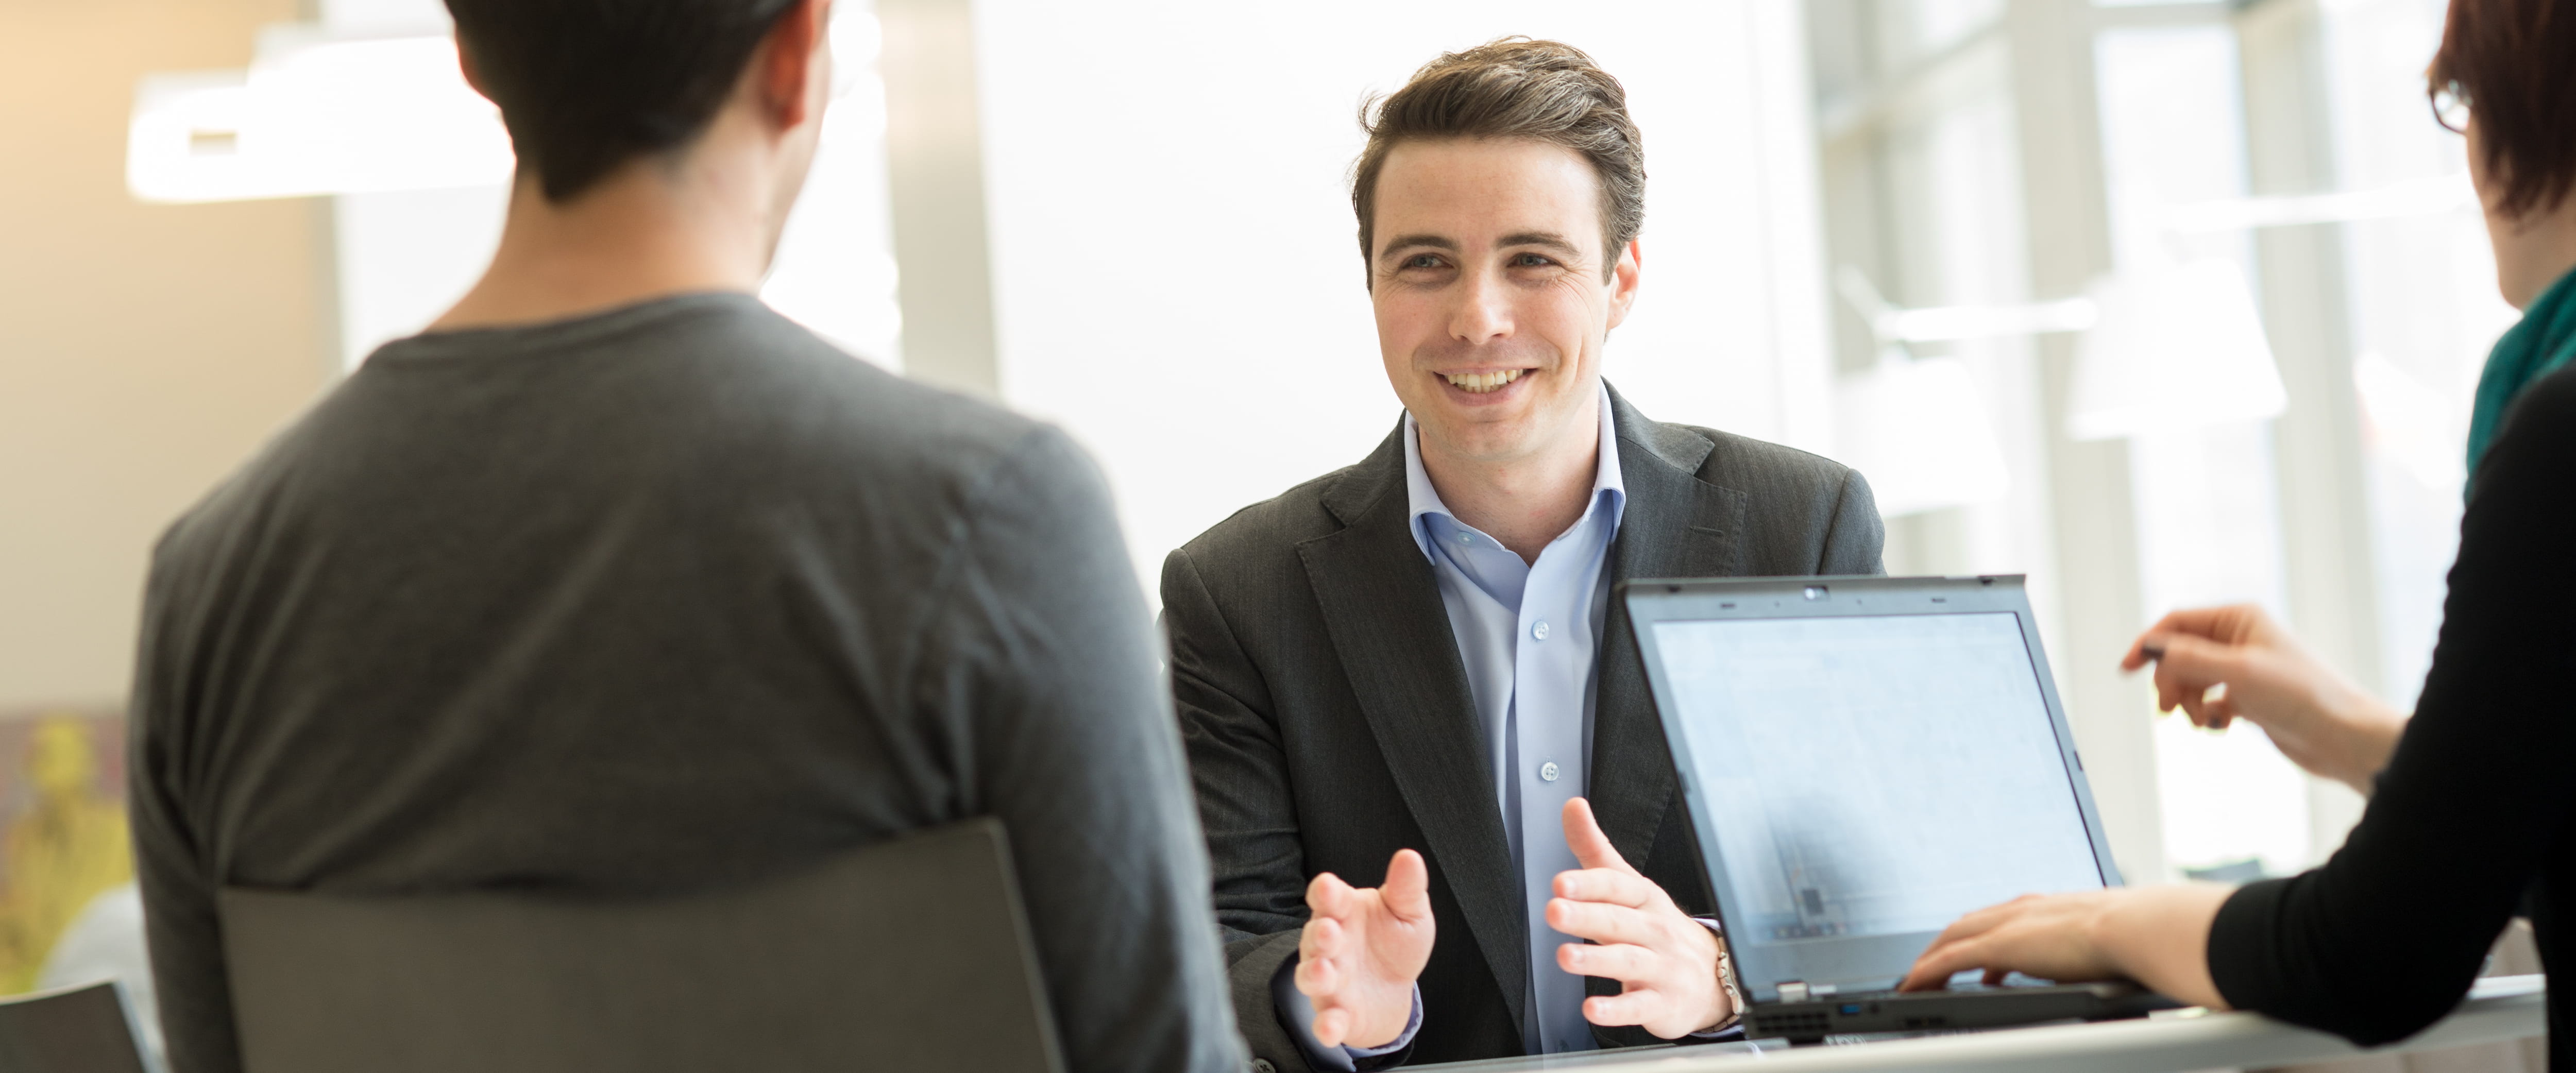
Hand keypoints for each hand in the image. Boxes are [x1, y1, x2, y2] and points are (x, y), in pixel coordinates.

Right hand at [1296, 849, 1434, 1048]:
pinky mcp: (1336, 1012)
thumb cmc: (1394, 942)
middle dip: (1320, 934)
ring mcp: (1329, 980)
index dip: (1325, 892)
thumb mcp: (1408, 912)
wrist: (1395, 988)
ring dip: (1315, 975)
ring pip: (1311, 977)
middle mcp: (1329, 945)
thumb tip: (1409, 856)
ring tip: (1325, 972)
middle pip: (1315, 936)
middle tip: (1329, 931)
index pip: (1327, 897)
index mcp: (1343, 911)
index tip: (1327, 887)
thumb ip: (1405, 888)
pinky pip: (1326, 1019)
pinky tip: (1329, 1029)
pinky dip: (1325, 1026)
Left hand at [1547, 798, 1735, 1038]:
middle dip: (1586, 916)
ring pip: (1628, 961)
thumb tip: (1572, 806)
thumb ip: (1595, 849)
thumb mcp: (1629, 886)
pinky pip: (1640, 1007)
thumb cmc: (1658, 927)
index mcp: (1644, 898)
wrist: (1713, 977)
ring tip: (1565, 957)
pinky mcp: (1662, 1003)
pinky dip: (1617, 1010)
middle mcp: (1654, 930)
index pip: (1618, 886)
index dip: (1589, 883)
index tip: (1560, 882)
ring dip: (1596, 960)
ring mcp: (1662, 967)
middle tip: (1554, 912)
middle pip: (1619, 920)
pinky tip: (1593, 1008)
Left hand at [1898, 890, 2121, 990]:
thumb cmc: (2131, 936)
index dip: (1977, 935)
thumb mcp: (2096, 942)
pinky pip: (1949, 960)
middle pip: (1965, 925)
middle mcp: (2019, 910)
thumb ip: (2077, 953)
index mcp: (2042, 908)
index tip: (1972, 957)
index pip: (1996, 919)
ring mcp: (2007, 925)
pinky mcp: (2000, 944)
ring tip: (1915, 979)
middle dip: (1943, 946)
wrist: (2136, 927)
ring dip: (1929, 959)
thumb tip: (2081, 968)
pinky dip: (1927, 972)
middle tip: (1929, 967)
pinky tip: (1913, 986)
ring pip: (1950, 939)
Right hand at [2123, 604, 2406, 792]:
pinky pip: (2209, 701)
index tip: (2126, 670)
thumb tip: (2149, 647)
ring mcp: (2244, 669)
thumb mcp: (2238, 671)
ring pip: (2191, 680)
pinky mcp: (2249, 698)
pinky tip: (2221, 725)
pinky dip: (2207, 714)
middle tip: (2169, 709)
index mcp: (2239, 618)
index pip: (2176, 623)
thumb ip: (2188, 657)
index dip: (2148, 645)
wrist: (2342, 736)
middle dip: (2171, 682)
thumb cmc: (2301, 695)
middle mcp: (2240, 639)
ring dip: (2188, 702)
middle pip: (2179, 654)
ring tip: (2203, 720)